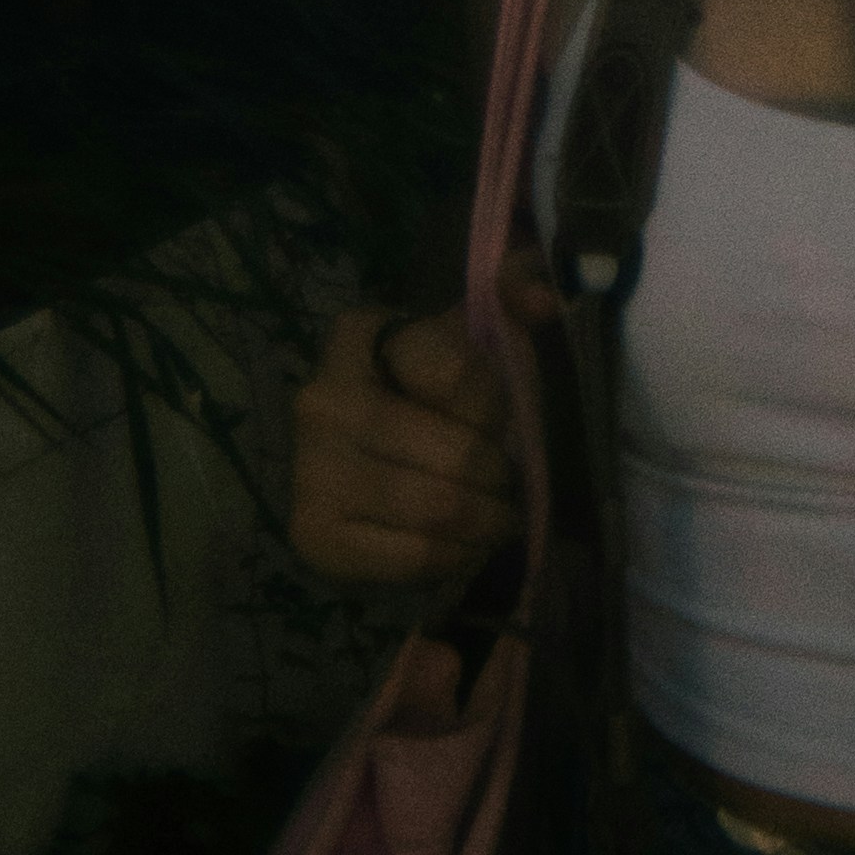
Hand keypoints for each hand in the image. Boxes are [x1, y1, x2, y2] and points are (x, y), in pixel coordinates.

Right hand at [286, 252, 546, 595]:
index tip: (496, 414)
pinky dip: (455, 556)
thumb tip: (543, 298)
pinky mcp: (314, 535)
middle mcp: (321, 398)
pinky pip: (415, 557)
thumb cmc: (444, 401)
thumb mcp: (480, 340)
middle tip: (507, 481)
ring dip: (487, 521)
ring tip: (495, 516)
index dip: (495, 404)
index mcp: (359, 336)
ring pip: (441, 508)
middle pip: (458, 454)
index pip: (458, 374)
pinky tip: (462, 544)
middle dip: (499, 474)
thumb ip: (516, 297)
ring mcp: (311, 470)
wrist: (377, 476)